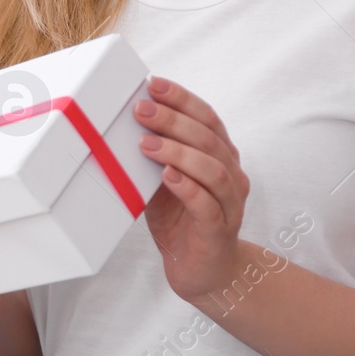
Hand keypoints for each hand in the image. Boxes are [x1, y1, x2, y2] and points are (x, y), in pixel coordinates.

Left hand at [135, 76, 251, 302]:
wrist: (203, 271)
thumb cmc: (180, 219)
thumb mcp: (163, 180)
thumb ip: (154, 155)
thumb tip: (122, 123)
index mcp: (220, 155)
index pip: (206, 117)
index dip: (181, 98)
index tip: (154, 84)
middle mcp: (232, 174)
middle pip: (208, 138)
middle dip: (173, 120)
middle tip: (141, 110)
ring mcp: (230, 203)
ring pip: (212, 169)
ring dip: (178, 152)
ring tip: (146, 144)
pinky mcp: (220, 230)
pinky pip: (208, 205)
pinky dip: (187, 188)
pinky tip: (167, 177)